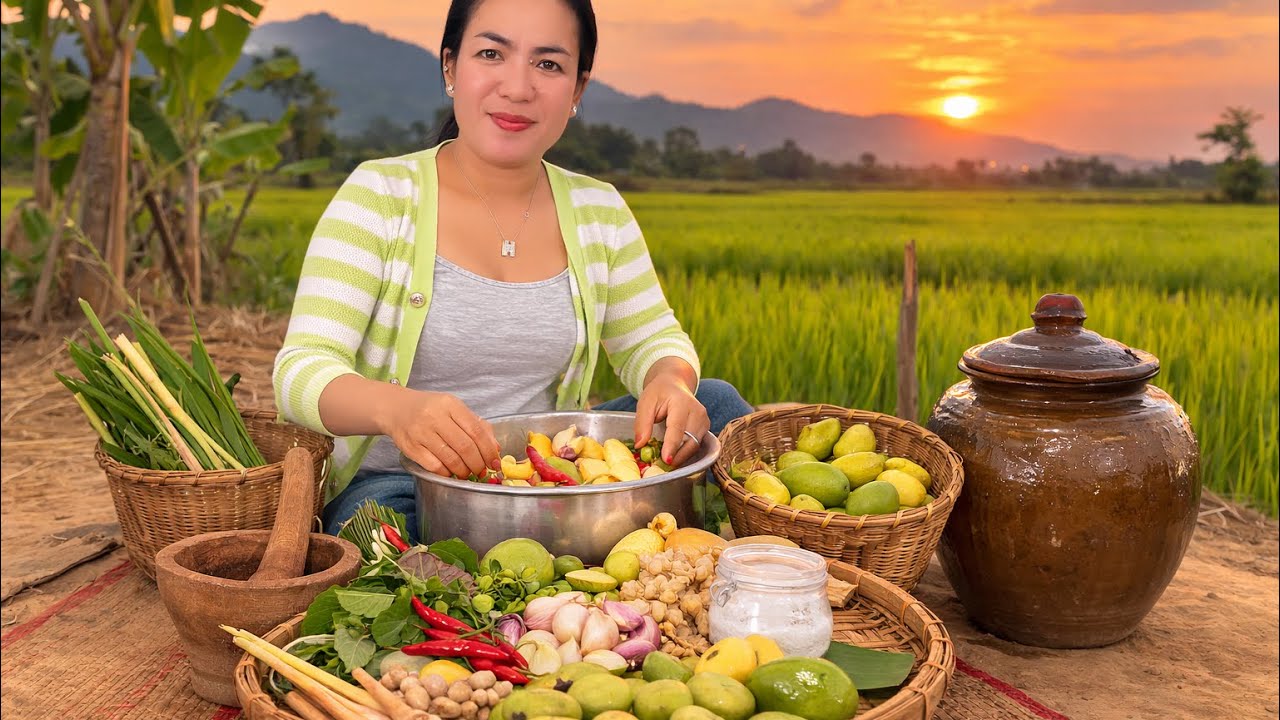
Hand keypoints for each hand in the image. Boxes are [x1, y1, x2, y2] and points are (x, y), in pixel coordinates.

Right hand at [382, 390, 500, 477]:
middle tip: (482, 471)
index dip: (489, 450)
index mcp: (450, 405)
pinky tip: (451, 472)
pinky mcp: (411, 448)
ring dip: (464, 471)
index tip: (495, 462)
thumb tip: (495, 448)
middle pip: (465, 447)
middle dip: (478, 464)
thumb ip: (476, 425)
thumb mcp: (454, 409)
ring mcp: (421, 433)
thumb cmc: (430, 409)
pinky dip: (447, 473)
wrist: (396, 409)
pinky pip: (435, 467)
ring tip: (467, 473)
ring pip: (451, 459)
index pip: (476, 430)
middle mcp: (434, 417)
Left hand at [634, 373, 708, 468]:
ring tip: (665, 464)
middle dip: (677, 456)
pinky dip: (685, 453)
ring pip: (694, 446)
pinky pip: (696, 445)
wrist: (674, 385)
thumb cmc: (659, 393)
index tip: (666, 460)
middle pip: (690, 441)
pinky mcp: (705, 428)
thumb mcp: (646, 403)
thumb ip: (642, 423)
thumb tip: (640, 445)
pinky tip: (673, 457)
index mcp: (682, 403)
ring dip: (681, 457)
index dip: (672, 445)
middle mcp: (698, 412)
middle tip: (661, 467)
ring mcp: (704, 420)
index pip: (678, 428)